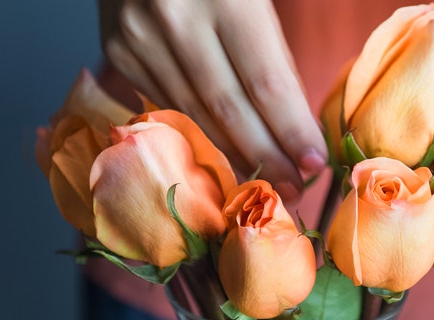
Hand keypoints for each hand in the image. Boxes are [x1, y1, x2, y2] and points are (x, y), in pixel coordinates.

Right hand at [97, 0, 327, 200]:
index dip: (292, 129)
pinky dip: (199, 133)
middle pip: (229, 108)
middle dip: (267, 156)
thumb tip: (293, 121)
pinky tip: (224, 155)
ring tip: (266, 180)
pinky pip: (166, 105)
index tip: (315, 163)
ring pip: (194, 114)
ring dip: (233, 155)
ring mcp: (140, 36)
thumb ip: (272, 49)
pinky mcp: (118, 49)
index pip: (266, 82)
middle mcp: (176, 17)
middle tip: (295, 187)